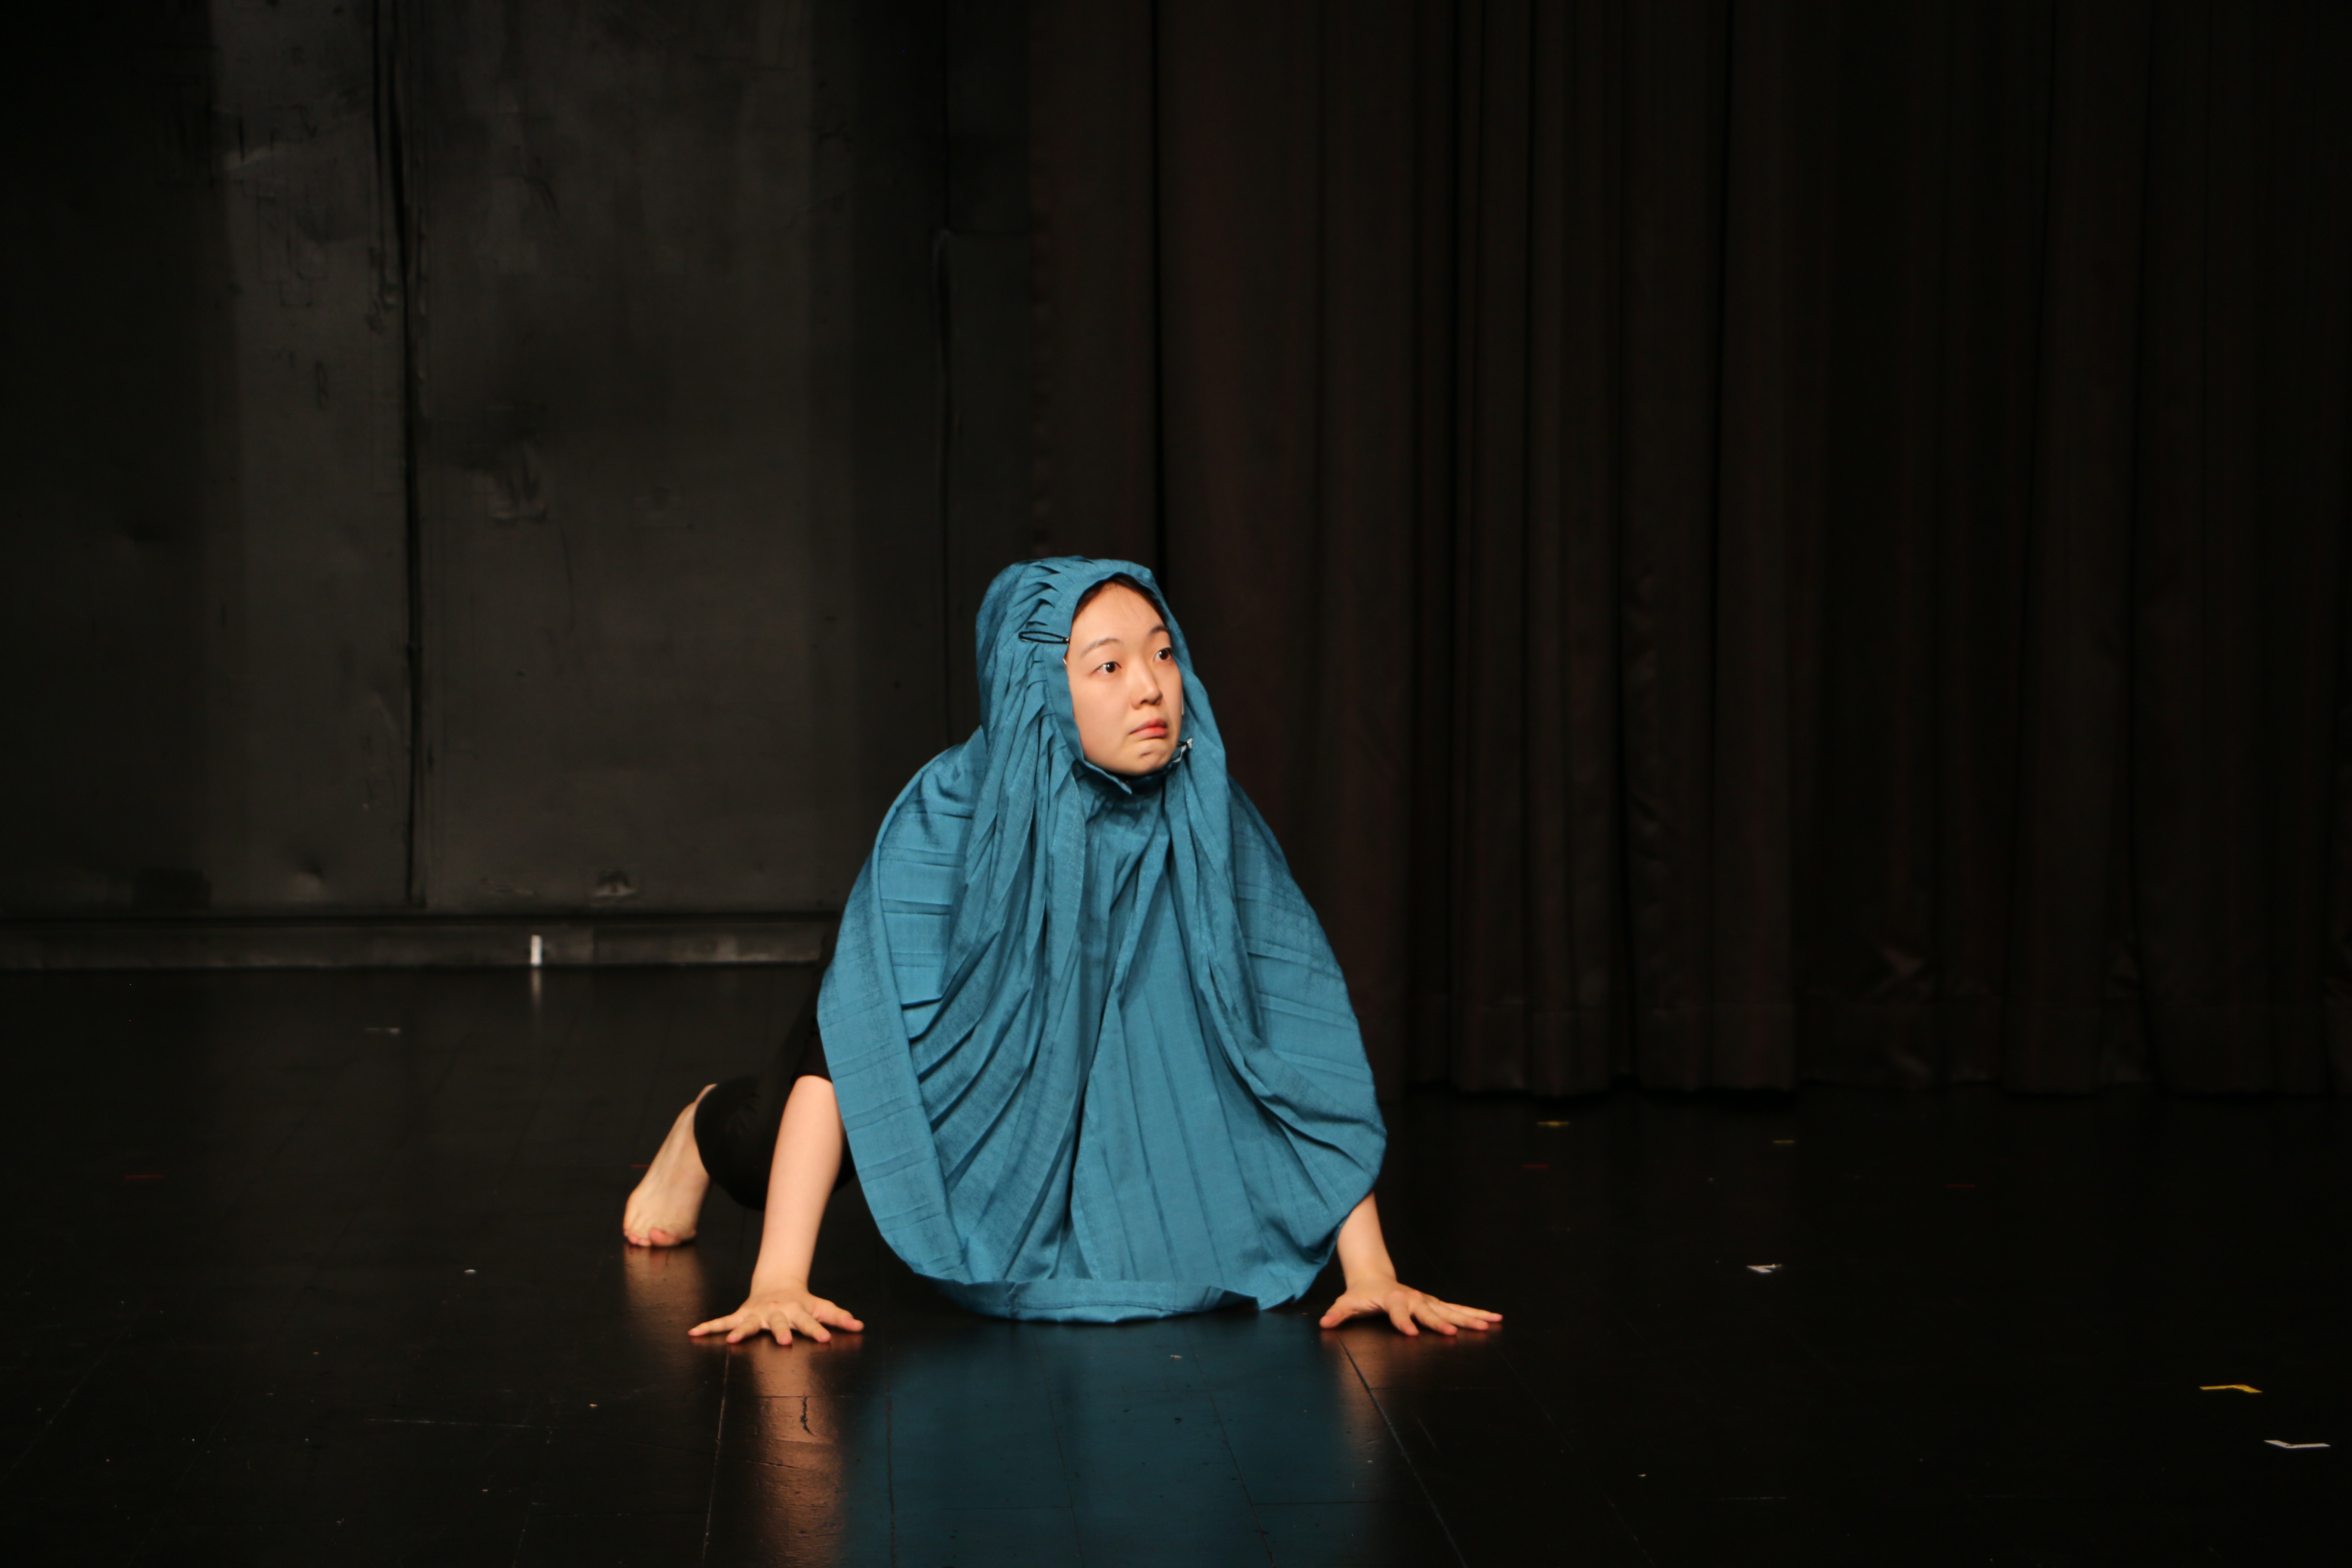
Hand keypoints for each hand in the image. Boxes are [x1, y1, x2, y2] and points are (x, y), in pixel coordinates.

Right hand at [689, 1283, 864, 1345]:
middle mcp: (777, 1312)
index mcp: (798, 1311)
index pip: (811, 1322)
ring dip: (741, 1332)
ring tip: (733, 1342)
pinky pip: (723, 1322)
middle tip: (785, 1342)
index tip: (827, 1339)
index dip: (819, 1330)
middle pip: (780, 1323)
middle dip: (782, 1332)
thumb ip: (839, 1317)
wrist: (778, 1283)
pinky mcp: (742, 1315)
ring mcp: (757, 1314)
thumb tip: (860, 1326)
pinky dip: (709, 1327)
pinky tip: (693, 1333)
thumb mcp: (822, 1307)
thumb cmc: (803, 1302)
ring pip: (748, 1323)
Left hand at [1318, 1277, 1500, 1336]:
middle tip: (1455, 1334)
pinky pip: (1457, 1309)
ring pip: (1451, 1310)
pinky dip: (1475, 1313)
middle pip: (1430, 1311)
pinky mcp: (1434, 1304)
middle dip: (1442, 1322)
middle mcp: (1413, 1299)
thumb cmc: (1361, 1294)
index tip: (1411, 1333)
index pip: (1398, 1312)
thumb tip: (1325, 1322)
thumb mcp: (1347, 1303)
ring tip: (1491, 1323)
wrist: (1373, 1277)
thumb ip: (1338, 1314)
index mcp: (1393, 1299)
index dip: (1403, 1322)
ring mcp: (1426, 1301)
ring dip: (1470, 1317)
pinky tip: (1493, 1319)